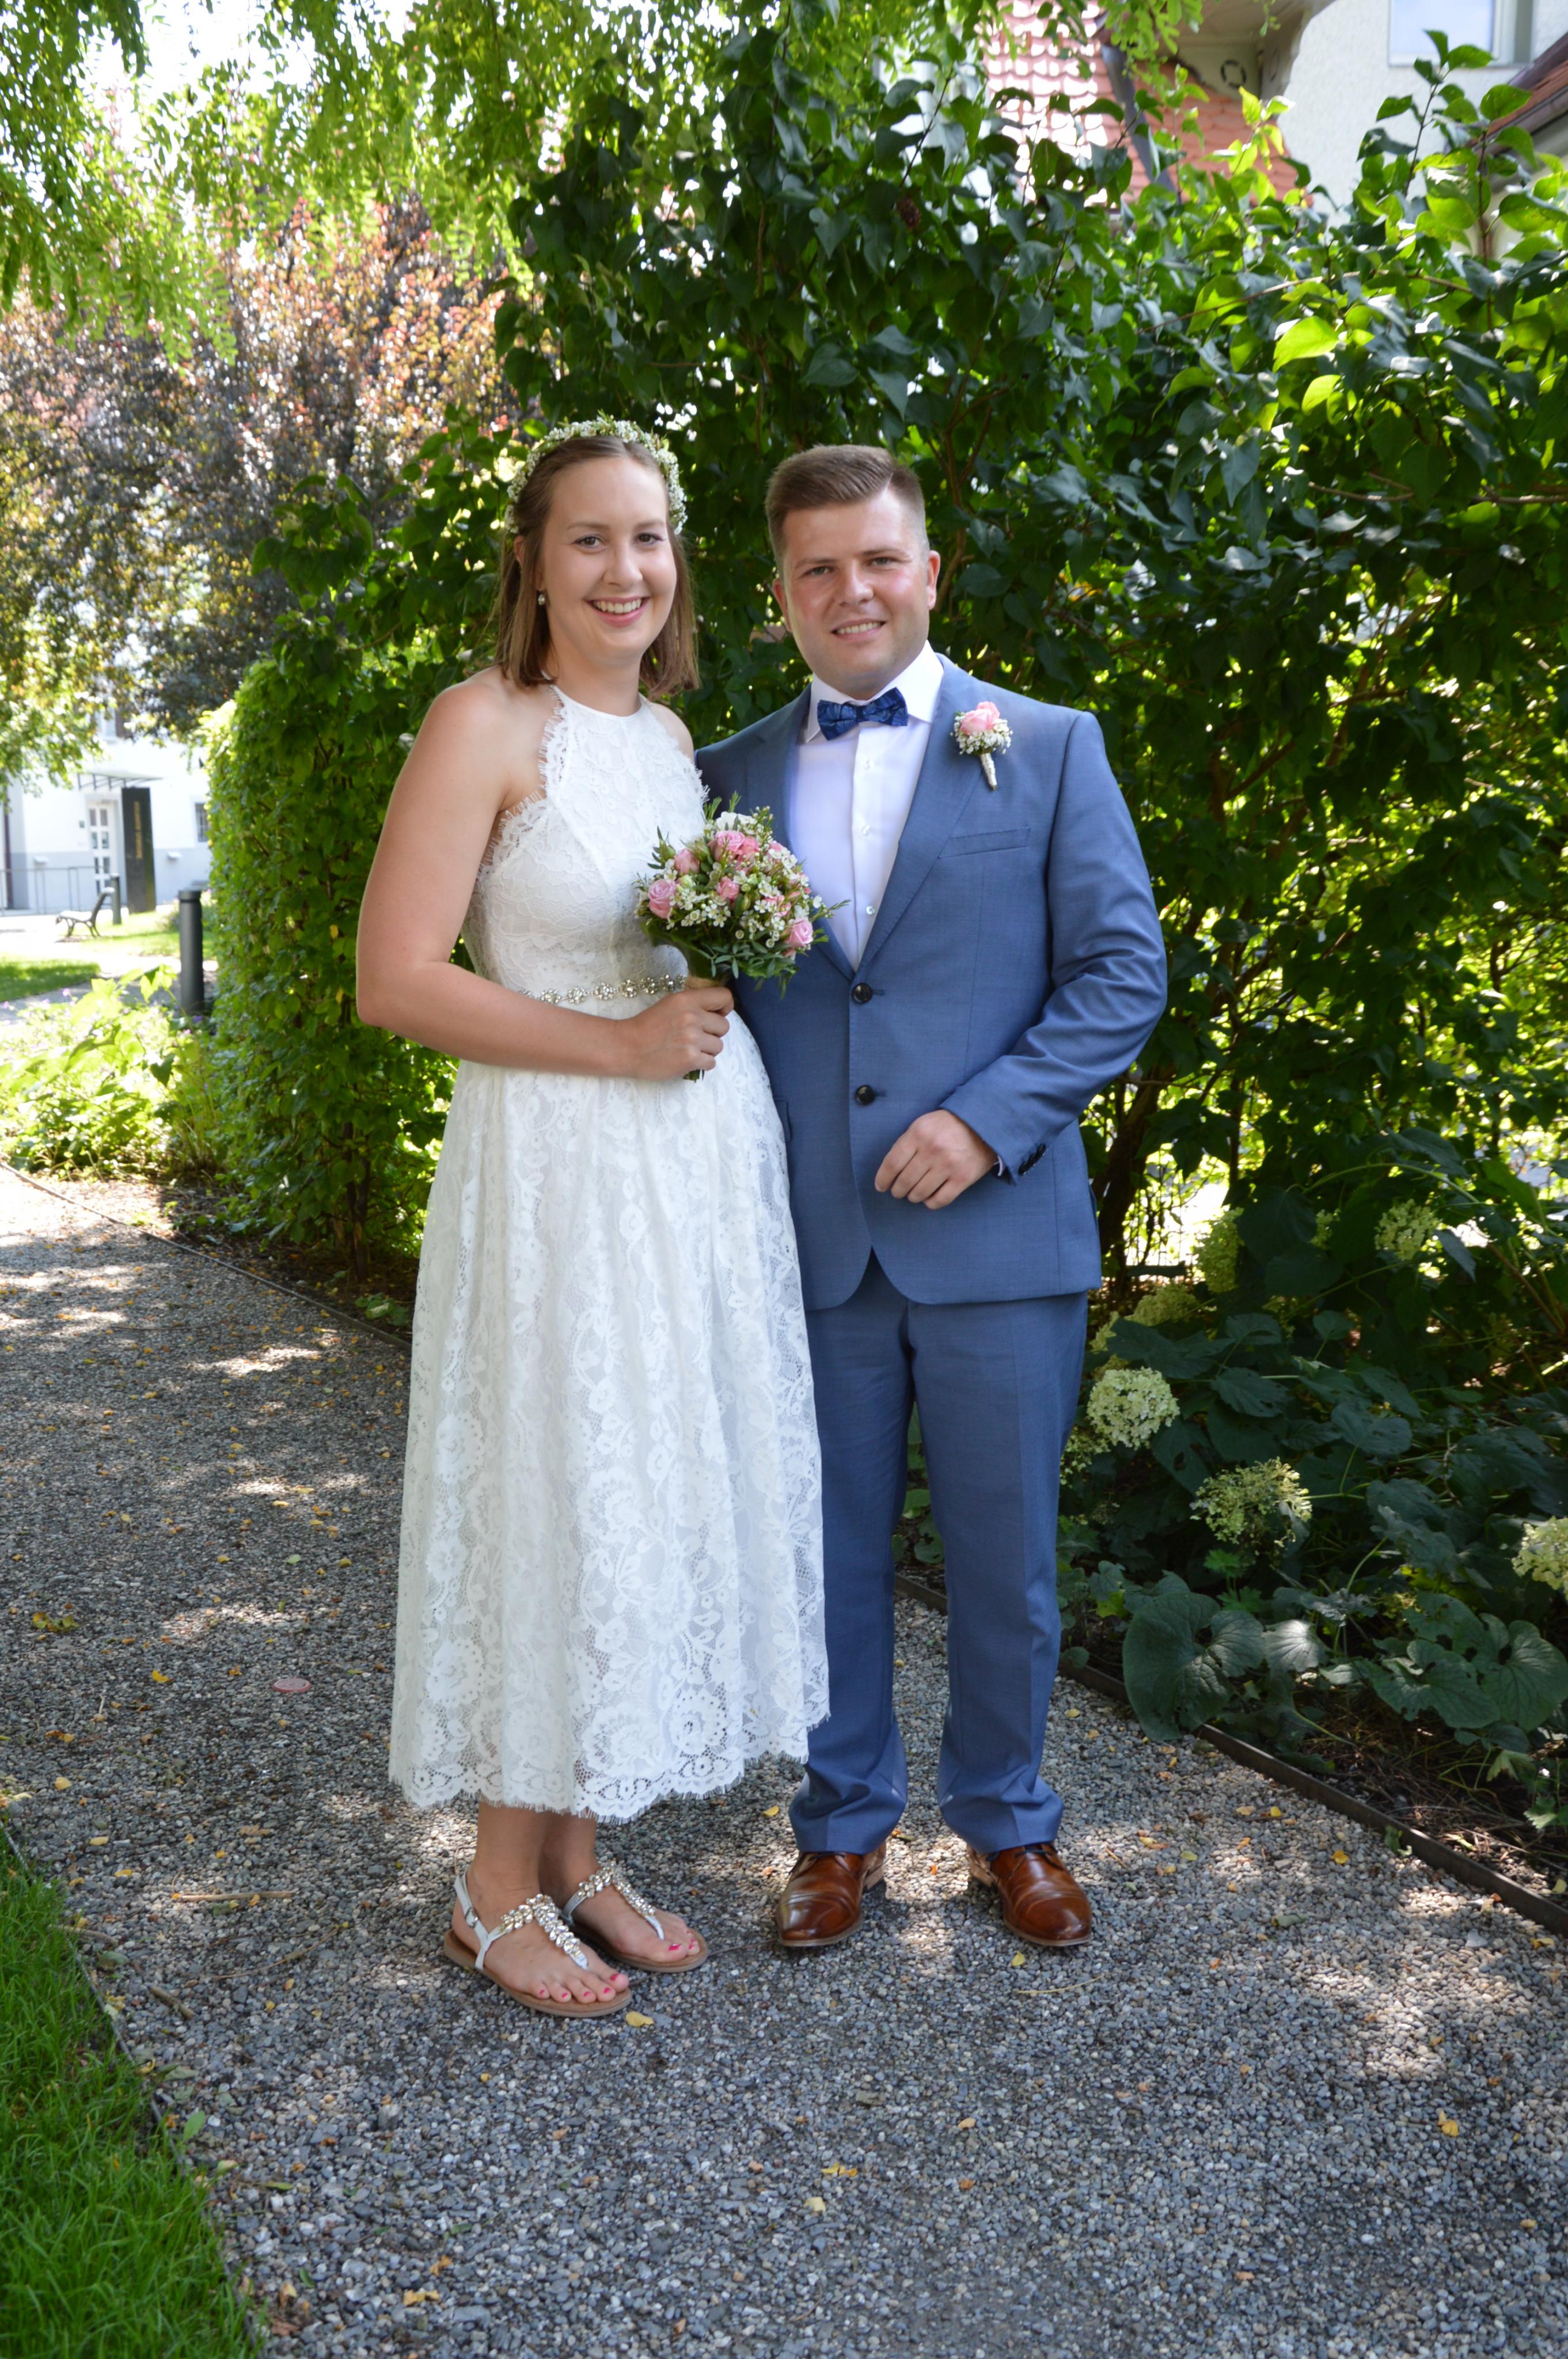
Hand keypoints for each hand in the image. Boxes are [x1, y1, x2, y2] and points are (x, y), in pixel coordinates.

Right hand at [618, 981, 732, 1078]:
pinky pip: (712, 1062)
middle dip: (713, 1033)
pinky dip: (703, 1063)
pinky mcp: (690, 1059)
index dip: (726, 1007)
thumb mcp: (669, 1004)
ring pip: (719, 1046)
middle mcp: (692, 1017)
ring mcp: (692, 1039)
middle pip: (724, 1026)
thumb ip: (692, 1004)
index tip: (719, 1014)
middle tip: (697, 1036)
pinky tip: (688, 1059)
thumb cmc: (646, 1026)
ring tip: (690, 1049)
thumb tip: (717, 1011)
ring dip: (708, 1049)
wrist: (626, 1047)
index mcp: (687, 1000)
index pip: (723, 997)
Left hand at [874, 1110, 995, 1207]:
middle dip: (897, 1190)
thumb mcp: (923, 1124)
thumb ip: (907, 1143)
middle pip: (905, 1181)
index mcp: (918, 1133)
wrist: (983, 1124)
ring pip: (920, 1193)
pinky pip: (940, 1200)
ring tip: (913, 1194)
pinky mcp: (963, 1178)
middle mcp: (932, 1150)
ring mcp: (949, 1165)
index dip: (883, 1179)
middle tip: (898, 1192)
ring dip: (912, 1197)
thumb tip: (890, 1170)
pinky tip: (928, 1199)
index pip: (892, 1163)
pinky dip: (930, 1203)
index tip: (881, 1186)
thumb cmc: (948, 1125)